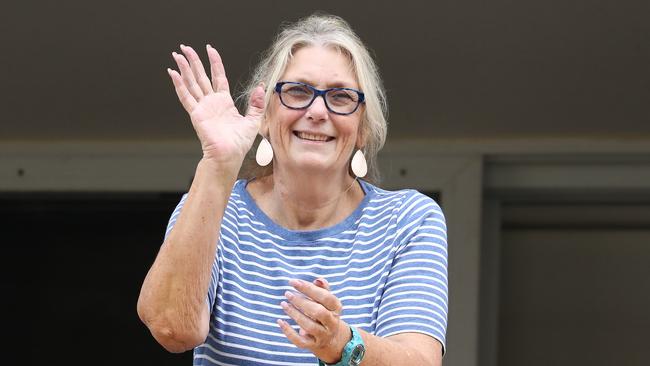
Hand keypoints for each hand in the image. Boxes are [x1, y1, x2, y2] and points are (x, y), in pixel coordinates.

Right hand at [168, 44, 264, 165]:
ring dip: (184, 68)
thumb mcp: (253, 120)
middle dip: (193, 61)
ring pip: (191, 83)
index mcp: (224, 102)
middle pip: (200, 76)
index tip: (210, 49)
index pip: (218, 76)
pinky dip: (179, 84)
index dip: (214, 62)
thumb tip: (261, 87)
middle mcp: (211, 102)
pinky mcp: (196, 113)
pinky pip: (185, 96)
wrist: (229, 155)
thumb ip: (256, 103)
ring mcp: (202, 107)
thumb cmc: (239, 143)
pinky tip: (173, 73)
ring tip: (177, 54)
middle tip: (185, 47)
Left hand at [278, 278, 351, 363]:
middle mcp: (332, 323)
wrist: (330, 339)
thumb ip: (322, 289)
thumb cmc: (324, 312)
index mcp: (336, 309)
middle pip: (318, 312)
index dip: (310, 289)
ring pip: (309, 326)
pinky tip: (280, 321)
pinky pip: (300, 341)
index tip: (294, 282)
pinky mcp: (312, 345)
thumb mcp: (326, 301)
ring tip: (283, 304)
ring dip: (294, 314)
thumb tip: (318, 280)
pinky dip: (288, 332)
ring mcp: (323, 336)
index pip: (325, 297)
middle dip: (301, 302)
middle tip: (287, 293)